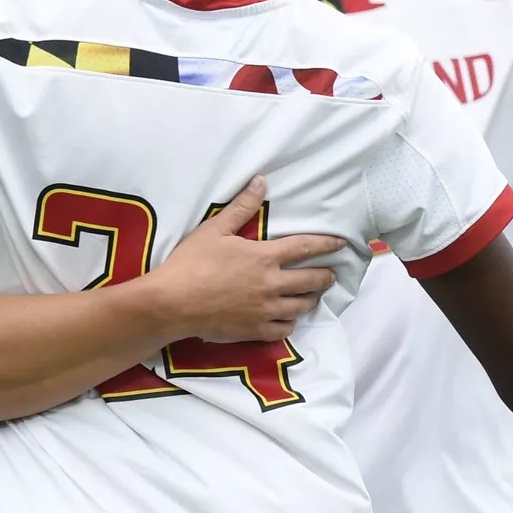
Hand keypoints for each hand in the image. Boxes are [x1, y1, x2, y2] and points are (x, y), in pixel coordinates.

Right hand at [147, 177, 344, 342]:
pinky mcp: (255, 331)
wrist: (172, 303)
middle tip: (330, 274)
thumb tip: (261, 181)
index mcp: (263, 257)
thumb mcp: (214, 229)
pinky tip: (287, 318)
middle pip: (311, 280)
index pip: (305, 248)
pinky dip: (290, 322)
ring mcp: (265, 311)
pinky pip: (284, 329)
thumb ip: (241, 207)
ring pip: (301, 307)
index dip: (326, 244)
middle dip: (325, 276)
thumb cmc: (190, 263)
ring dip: (310, 299)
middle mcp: (271, 284)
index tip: (341, 244)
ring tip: (312, 296)